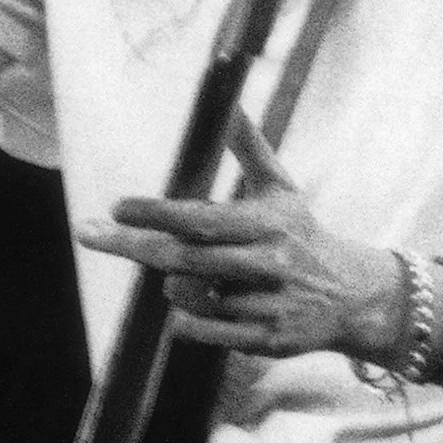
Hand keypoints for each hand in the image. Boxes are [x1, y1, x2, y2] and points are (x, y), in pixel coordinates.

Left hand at [74, 123, 405, 363]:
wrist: (355, 296)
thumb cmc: (302, 234)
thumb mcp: (279, 188)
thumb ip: (249, 147)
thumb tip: (230, 101)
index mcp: (268, 224)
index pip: (201, 219)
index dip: (156, 213)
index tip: (117, 205)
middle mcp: (268, 264)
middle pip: (184, 258)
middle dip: (131, 245)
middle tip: (87, 232)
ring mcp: (267, 305)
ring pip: (189, 296)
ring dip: (171, 284)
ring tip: (185, 273)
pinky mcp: (266, 340)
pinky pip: (202, 330)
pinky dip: (185, 318)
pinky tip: (190, 303)